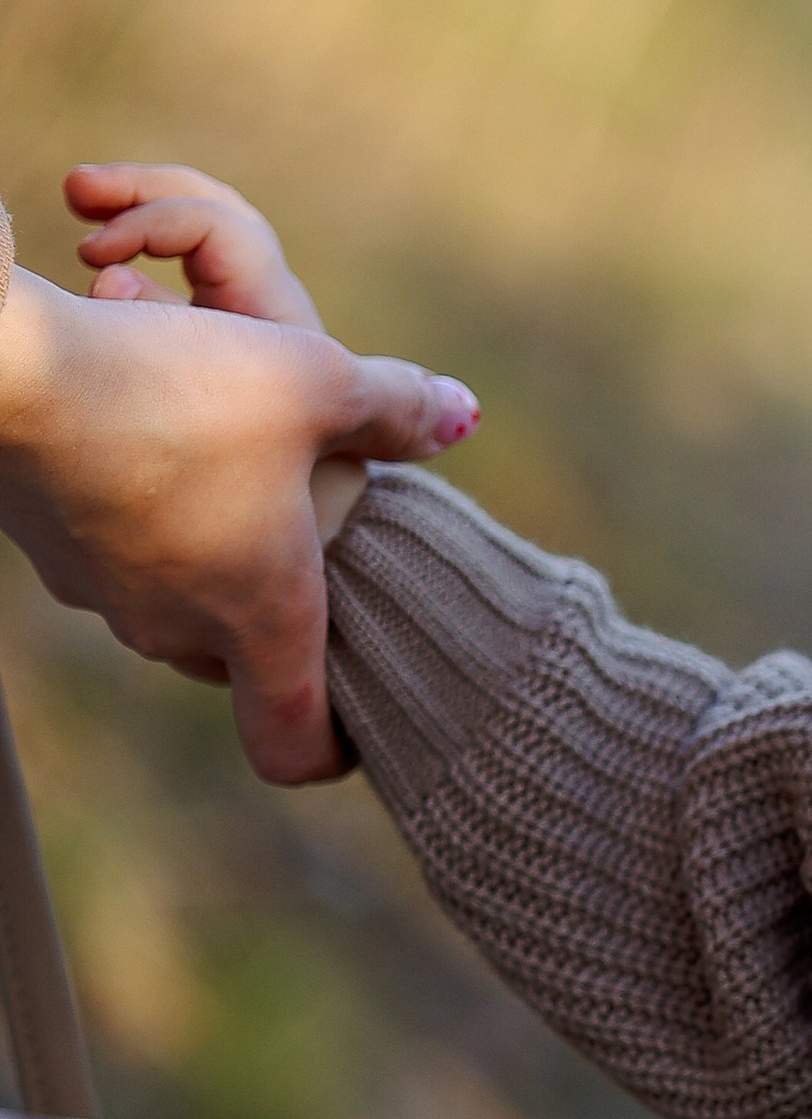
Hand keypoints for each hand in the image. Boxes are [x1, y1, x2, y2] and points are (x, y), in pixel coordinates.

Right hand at [0, 170, 476, 783]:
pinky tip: (150, 444)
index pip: (296, 748)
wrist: (10, 369)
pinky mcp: (49, 554)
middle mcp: (180, 630)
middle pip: (245, 662)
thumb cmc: (178, 384)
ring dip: (208, 558)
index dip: (335, 749)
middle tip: (303, 538)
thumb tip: (461, 413)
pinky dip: (144, 522)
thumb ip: (393, 406)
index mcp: (262, 620)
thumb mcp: (312, 378)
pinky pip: (118, 559)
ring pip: (177, 605)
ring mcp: (105, 599)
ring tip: (224, 468)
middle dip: (277, 614)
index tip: (358, 722)